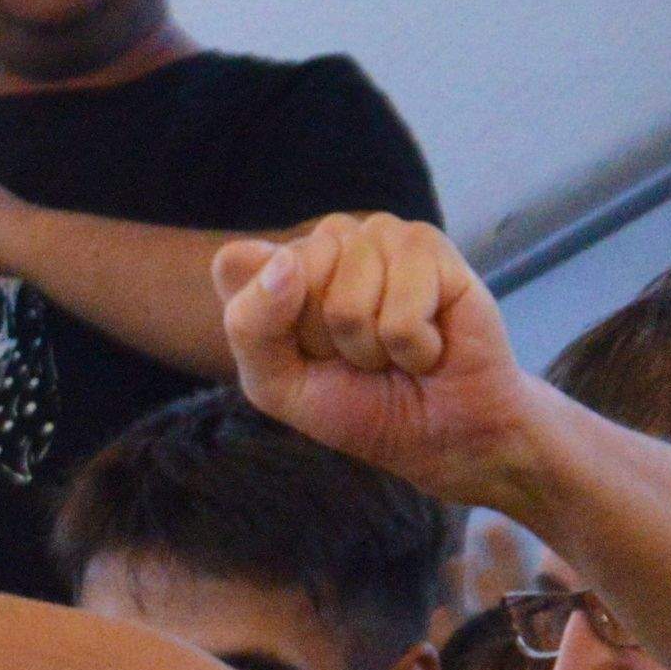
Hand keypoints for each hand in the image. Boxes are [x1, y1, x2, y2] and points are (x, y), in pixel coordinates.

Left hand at [214, 215, 543, 511]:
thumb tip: (283, 262)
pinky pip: (400, 312)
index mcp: (281, 264)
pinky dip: (410, 347)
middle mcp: (330, 241)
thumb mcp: (274, 382)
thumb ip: (250, 323)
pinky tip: (428, 344)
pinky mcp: (432, 248)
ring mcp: (382, 237)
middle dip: (321, 337)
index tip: (299, 350)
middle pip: (294, 275)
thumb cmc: (354, 404)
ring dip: (368, 345)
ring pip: (347, 297)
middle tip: (354, 354)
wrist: (436, 432)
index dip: (264, 323)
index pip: (235, 265)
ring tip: (391, 349)